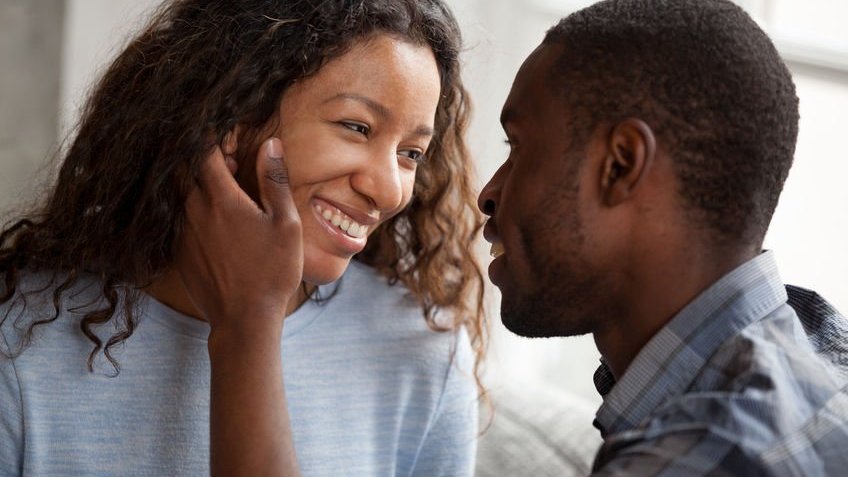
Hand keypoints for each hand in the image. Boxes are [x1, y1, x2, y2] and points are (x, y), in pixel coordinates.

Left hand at [175, 137, 302, 336]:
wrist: (244, 320)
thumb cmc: (272, 272)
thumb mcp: (286, 224)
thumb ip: (275, 181)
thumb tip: (270, 145)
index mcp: (221, 200)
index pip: (204, 151)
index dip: (215, 138)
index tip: (231, 137)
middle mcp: (194, 212)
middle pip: (184, 169)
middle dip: (201, 158)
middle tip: (229, 164)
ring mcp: (181, 233)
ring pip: (178, 193)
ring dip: (196, 184)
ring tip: (225, 194)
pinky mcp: (178, 252)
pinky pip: (177, 219)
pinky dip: (191, 210)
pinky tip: (215, 224)